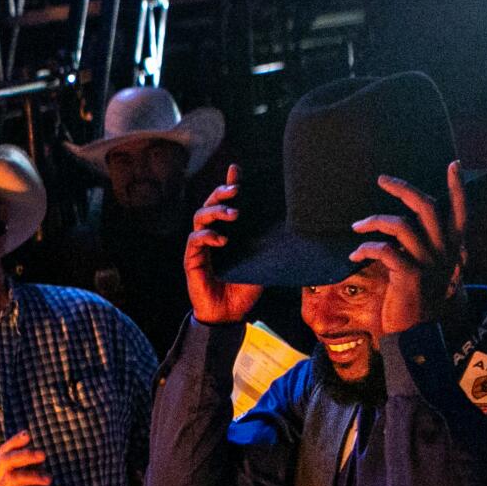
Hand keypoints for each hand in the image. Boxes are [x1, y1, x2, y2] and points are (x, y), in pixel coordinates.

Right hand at [0, 430, 48, 485]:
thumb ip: (28, 473)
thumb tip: (41, 455)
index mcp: (2, 477)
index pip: (4, 453)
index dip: (14, 442)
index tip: (28, 435)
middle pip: (6, 461)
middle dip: (25, 455)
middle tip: (44, 456)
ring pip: (11, 480)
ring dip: (33, 477)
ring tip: (49, 480)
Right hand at [184, 164, 262, 324]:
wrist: (229, 315)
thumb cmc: (244, 289)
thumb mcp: (263, 262)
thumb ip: (269, 245)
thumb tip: (294, 231)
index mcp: (228, 231)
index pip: (226, 203)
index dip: (229, 184)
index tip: (236, 170)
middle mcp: (212, 235)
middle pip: (210, 204)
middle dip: (221, 192)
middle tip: (235, 189)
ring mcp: (200, 247)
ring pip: (200, 217)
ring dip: (216, 211)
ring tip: (233, 215)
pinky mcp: (191, 260)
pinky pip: (195, 240)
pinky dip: (208, 236)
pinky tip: (222, 239)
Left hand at [348, 162, 467, 335]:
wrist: (421, 335)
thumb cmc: (421, 299)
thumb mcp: (431, 270)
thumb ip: (425, 247)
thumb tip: (405, 225)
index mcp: (453, 248)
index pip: (461, 211)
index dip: (457, 187)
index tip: (453, 164)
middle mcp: (445, 252)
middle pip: (427, 207)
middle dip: (403, 188)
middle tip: (382, 179)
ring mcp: (429, 264)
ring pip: (401, 225)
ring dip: (373, 221)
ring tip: (357, 227)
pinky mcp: (410, 277)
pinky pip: (384, 251)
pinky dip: (364, 248)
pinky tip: (352, 256)